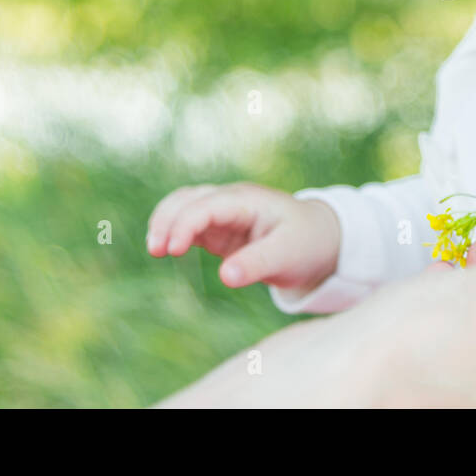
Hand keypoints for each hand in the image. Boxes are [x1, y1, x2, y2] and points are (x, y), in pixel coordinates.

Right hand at [146, 182, 340, 293]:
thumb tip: (224, 277)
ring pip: (183, 207)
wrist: (320, 241)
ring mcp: (224, 213)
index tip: (172, 251)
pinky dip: (174, 232)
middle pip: (188, 199)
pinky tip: (165, 249)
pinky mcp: (220, 230)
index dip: (185, 224)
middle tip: (155, 251)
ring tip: (155, 250)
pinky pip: (189, 224)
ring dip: (165, 223)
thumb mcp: (287, 256)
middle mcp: (231, 201)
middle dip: (167, 220)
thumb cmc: (306, 244)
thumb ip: (256, 264)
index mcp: (247, 200)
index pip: (206, 205)